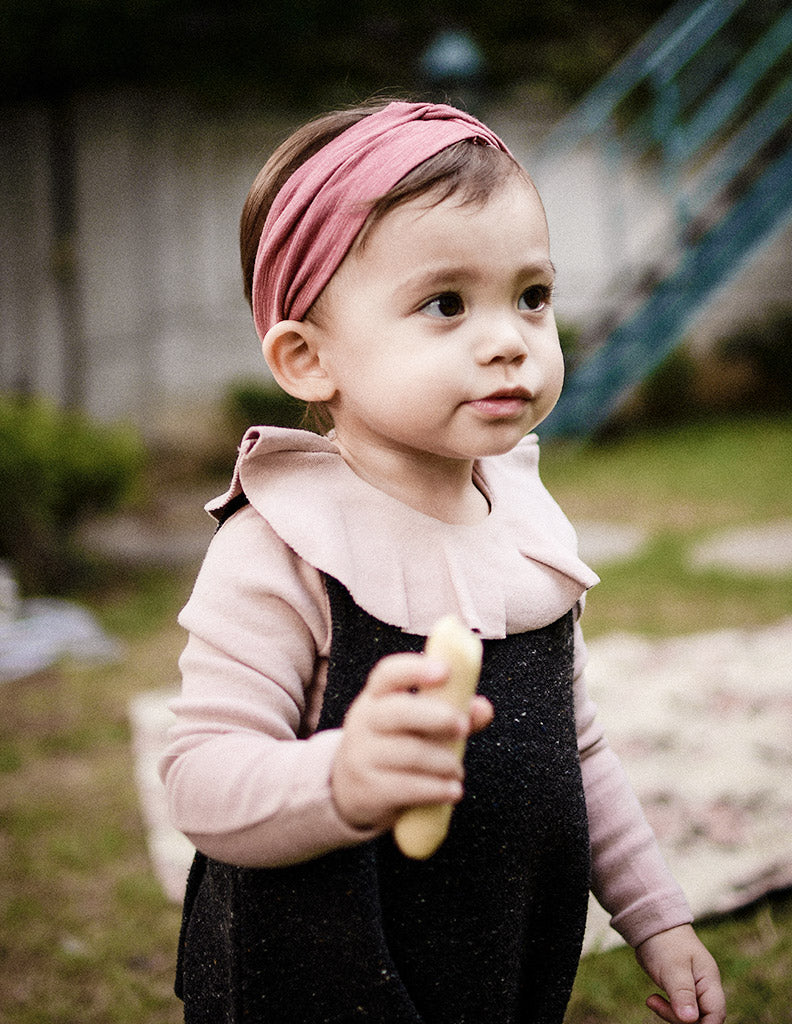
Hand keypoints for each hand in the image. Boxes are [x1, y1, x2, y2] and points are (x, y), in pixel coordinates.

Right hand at [331, 651, 492, 830]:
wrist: (348, 790)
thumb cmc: (393, 746)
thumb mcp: (414, 724)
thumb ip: (450, 712)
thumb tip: (484, 709)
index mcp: (375, 697)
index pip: (388, 674)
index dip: (415, 669)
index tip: (445, 670)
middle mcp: (364, 722)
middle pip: (397, 711)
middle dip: (436, 716)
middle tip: (463, 727)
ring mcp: (362, 756)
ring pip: (408, 753)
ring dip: (443, 761)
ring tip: (457, 769)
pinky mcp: (367, 789)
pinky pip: (407, 787)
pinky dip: (436, 789)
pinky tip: (453, 790)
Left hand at [636, 924, 725, 1023]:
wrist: (653, 925)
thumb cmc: (666, 942)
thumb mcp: (673, 967)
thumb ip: (683, 993)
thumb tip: (690, 1020)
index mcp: (710, 982)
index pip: (716, 1015)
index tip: (683, 1022)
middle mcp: (705, 989)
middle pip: (703, 1020)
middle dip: (680, 1020)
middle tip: (656, 1004)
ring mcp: (694, 991)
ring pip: (690, 1017)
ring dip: (670, 1014)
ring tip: (651, 1001)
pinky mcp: (682, 992)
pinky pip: (679, 1011)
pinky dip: (666, 1009)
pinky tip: (652, 1000)